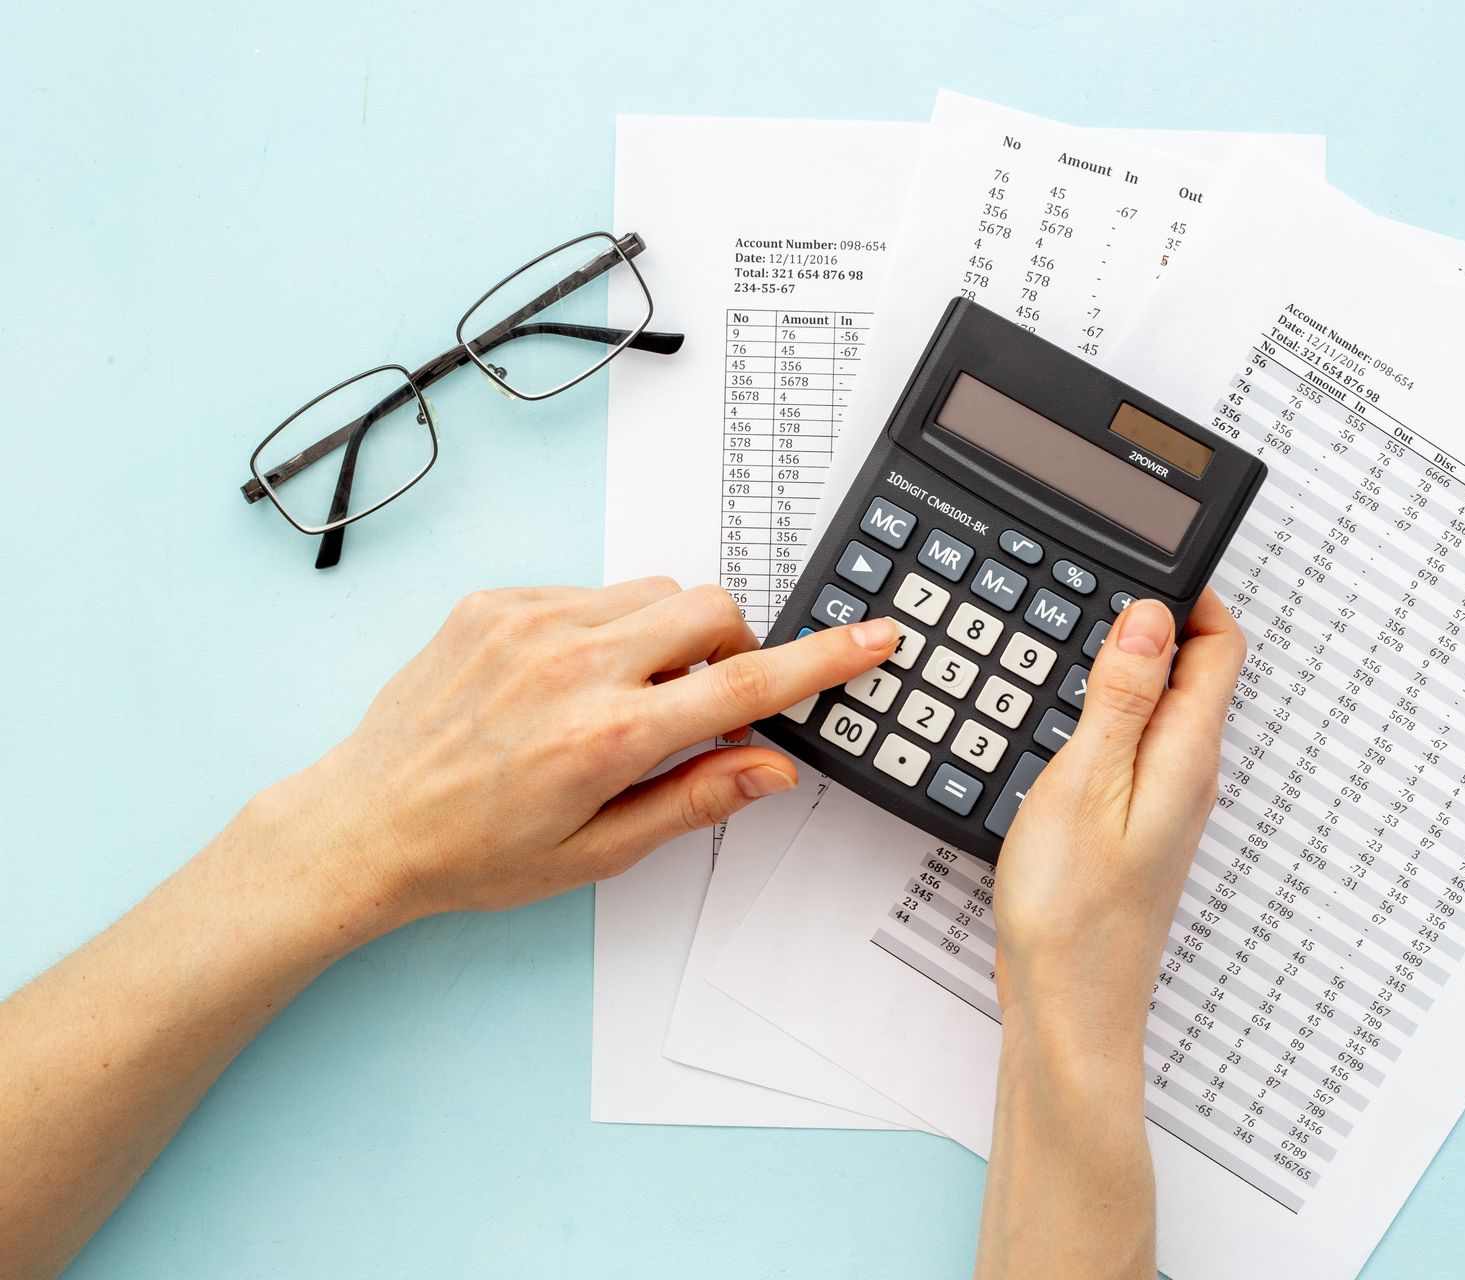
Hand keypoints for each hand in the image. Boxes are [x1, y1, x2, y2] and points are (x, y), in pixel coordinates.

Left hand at [253, 579, 895, 931]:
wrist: (364, 822)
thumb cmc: (473, 851)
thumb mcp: (599, 852)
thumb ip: (696, 799)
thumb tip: (771, 768)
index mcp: (609, 736)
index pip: (748, 685)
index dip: (824, 659)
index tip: (875, 636)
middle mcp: (573, 664)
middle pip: (712, 612)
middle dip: (734, 649)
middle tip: (704, 704)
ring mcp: (529, 622)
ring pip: (655, 593)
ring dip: (669, 637)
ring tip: (625, 698)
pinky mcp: (496, 602)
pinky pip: (591, 592)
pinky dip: (606, 629)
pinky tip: (568, 682)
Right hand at [976, 589, 1242, 1278]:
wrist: (1068, 1007)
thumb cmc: (1074, 912)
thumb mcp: (1086, 784)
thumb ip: (1121, 698)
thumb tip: (1150, 616)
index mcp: (1188, 752)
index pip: (1220, 645)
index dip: (1193, 592)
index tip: (1145, 561)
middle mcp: (1189, 772)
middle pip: (1193, 669)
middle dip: (1154, 617)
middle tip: (1095, 585)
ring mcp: (1164, 801)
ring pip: (1159, 706)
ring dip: (1126, 663)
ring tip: (1072, 637)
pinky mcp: (1134, 825)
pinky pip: (1134, 744)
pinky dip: (1106, 711)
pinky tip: (1063, 714)